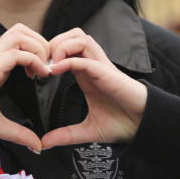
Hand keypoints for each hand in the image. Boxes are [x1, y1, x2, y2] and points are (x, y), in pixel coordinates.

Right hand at [0, 24, 50, 151]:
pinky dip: (34, 60)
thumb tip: (37, 146)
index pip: (21, 40)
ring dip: (37, 47)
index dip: (37, 50)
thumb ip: (19, 133)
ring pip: (20, 33)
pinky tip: (39, 75)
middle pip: (22, 29)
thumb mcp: (0, 124)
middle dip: (41, 42)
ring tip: (43, 69)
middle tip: (47, 66)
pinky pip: (18, 52)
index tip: (44, 72)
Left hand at [40, 28, 147, 148]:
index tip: (36, 72)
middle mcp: (93, 65)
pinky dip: (69, 60)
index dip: (49, 54)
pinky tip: (55, 71)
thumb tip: (45, 143)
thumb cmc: (121, 123)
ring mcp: (101, 67)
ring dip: (61, 47)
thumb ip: (65, 135)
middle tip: (41, 63)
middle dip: (54, 43)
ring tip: (50, 65)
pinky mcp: (107, 73)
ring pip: (80, 38)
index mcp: (87, 73)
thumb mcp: (87, 131)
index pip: (67, 48)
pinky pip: (86, 58)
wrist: (143, 127)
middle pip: (73, 35)